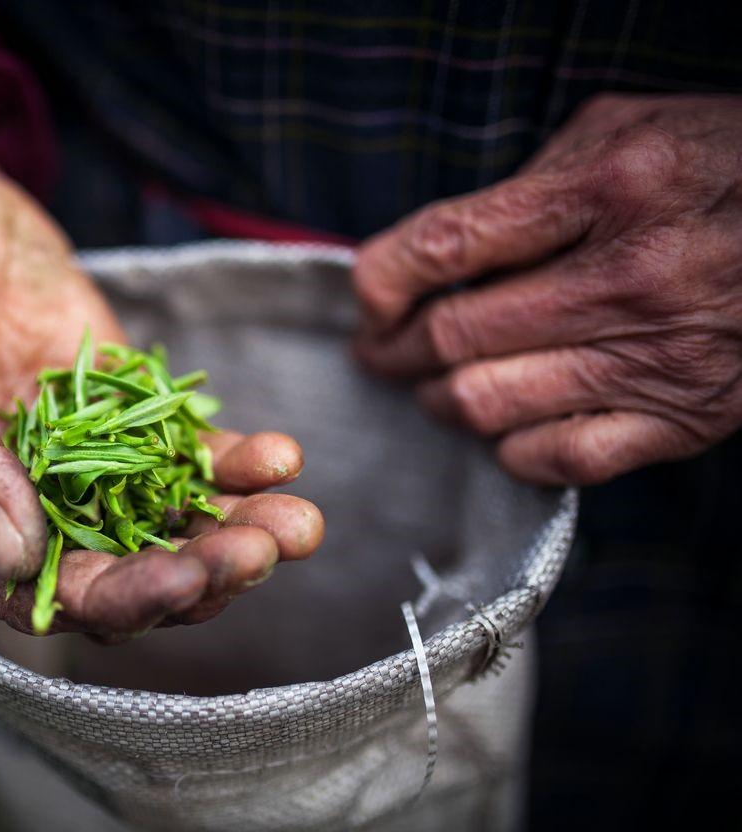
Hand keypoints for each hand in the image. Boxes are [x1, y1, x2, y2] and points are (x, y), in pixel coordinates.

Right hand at [0, 113, 323, 639]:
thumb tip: (21, 559)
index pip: (42, 592)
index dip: (119, 598)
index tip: (187, 579)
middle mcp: (14, 505)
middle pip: (120, 571)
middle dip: (197, 571)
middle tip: (263, 550)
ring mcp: (75, 458)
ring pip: (164, 522)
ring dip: (234, 530)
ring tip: (300, 521)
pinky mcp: (118, 406)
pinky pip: (181, 450)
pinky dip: (232, 463)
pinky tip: (280, 457)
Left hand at [354, 94, 741, 485]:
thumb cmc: (728, 168)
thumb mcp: (630, 130)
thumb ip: (535, 180)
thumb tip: (444, 244)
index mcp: (610, 188)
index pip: (447, 245)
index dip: (381, 279)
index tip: (369, 295)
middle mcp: (628, 278)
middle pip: (454, 336)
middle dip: (392, 349)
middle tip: (380, 350)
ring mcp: (657, 357)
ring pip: (488, 403)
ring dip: (439, 400)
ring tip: (432, 386)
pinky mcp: (684, 418)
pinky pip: (557, 457)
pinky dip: (508, 447)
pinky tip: (503, 424)